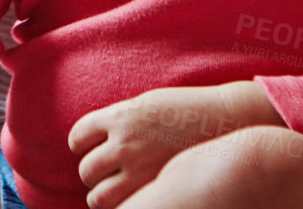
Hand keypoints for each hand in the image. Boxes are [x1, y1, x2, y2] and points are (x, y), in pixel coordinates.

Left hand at [67, 82, 279, 208]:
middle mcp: (125, 143)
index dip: (80, 144)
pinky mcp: (155, 185)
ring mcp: (140, 169)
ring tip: (112, 192)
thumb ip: (119, 121)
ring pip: (98, 197)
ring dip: (101, 196)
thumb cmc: (184, 110)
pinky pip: (125, 207)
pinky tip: (132, 198)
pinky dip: (122, 206)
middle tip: (102, 173)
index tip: (87, 147)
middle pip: (86, 170)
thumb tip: (94, 141)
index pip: (78, 136)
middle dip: (92, 174)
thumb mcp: (146, 104)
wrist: (224, 120)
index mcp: (120, 116)